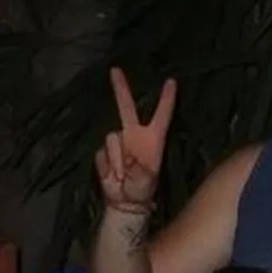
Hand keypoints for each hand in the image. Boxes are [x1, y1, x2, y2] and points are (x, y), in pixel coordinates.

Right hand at [97, 68, 175, 217]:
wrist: (124, 203)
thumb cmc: (142, 190)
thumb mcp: (147, 182)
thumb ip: (140, 170)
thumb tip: (129, 160)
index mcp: (152, 139)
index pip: (161, 115)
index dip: (166, 99)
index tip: (171, 81)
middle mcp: (134, 135)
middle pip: (126, 107)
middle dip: (120, 89)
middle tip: (115, 69)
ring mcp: (118, 142)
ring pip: (111, 138)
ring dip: (116, 158)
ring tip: (122, 175)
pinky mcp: (103, 153)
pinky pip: (100, 154)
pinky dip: (106, 166)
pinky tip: (112, 176)